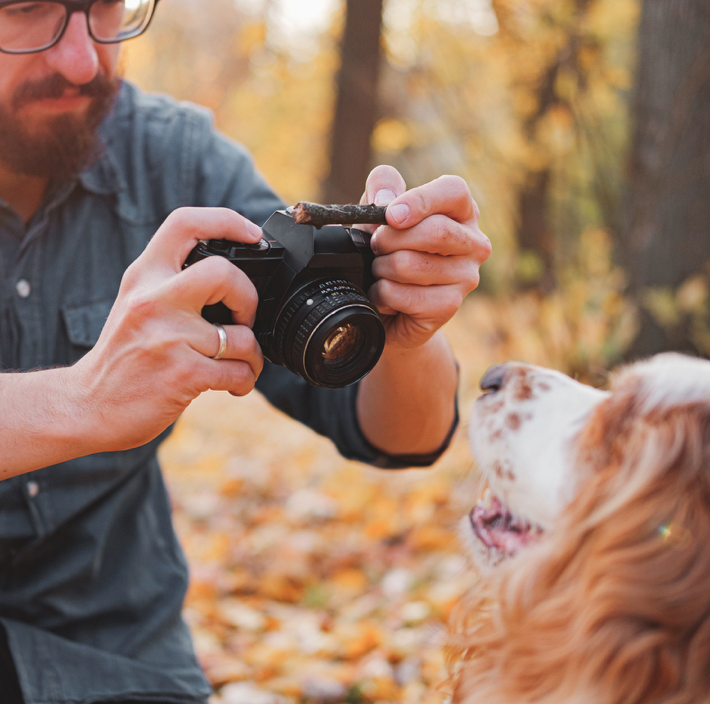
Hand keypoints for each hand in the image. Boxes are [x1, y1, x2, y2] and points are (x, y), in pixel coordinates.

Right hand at [71, 207, 264, 451]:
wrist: (86, 407)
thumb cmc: (122, 357)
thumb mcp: (136, 305)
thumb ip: (172, 285)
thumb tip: (231, 280)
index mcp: (144, 276)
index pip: (185, 224)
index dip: (227, 220)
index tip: (253, 234)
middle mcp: (154, 299)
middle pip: (225, 272)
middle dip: (249, 298)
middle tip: (243, 319)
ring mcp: (169, 336)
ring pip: (243, 336)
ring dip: (253, 356)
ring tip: (241, 364)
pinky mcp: (183, 373)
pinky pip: (239, 371)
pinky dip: (246, 380)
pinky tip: (233, 385)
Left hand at [360, 166, 490, 349]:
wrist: (389, 304)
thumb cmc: (390, 250)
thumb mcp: (380, 211)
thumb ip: (381, 187)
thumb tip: (385, 199)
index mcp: (462, 212)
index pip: (454, 192)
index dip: (419, 201)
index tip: (390, 215)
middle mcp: (474, 243)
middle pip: (435, 231)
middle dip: (390, 239)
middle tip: (375, 247)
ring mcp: (466, 277)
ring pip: (411, 264)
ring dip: (381, 268)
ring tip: (380, 271)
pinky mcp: (450, 305)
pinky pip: (404, 295)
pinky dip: (382, 294)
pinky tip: (385, 295)